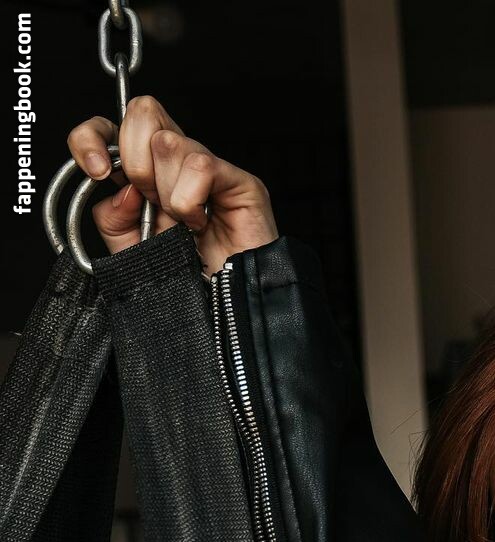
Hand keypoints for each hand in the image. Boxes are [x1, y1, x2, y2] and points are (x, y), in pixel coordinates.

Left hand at [66, 95, 277, 275]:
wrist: (224, 314)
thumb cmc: (188, 284)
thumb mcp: (132, 253)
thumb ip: (112, 220)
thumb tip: (120, 189)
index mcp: (149, 174)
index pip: (113, 126)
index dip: (93, 136)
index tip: (96, 171)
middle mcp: (179, 165)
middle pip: (143, 112)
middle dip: (134, 160)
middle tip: (151, 204)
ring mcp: (211, 169)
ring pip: (168, 141)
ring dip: (165, 191)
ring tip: (182, 223)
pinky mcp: (239, 180)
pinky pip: (199, 165)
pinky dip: (189, 201)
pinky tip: (200, 224)